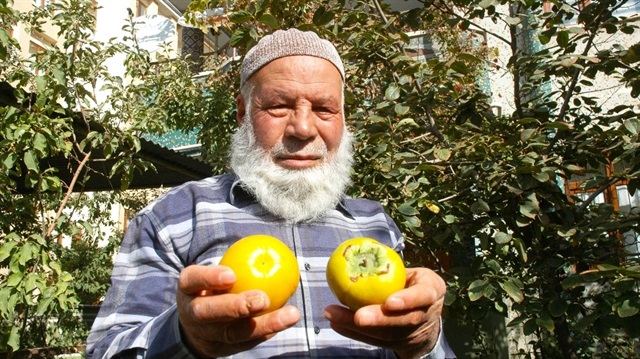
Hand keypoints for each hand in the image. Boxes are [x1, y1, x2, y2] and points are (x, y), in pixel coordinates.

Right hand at [177, 265, 300, 357]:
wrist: (198, 325)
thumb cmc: (214, 287)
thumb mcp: (214, 273)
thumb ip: (235, 262)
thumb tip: (272, 246)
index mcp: (188, 288)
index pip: (192, 280)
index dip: (209, 277)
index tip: (231, 275)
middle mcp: (191, 313)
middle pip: (206, 312)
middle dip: (235, 307)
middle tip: (263, 299)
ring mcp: (205, 334)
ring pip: (232, 333)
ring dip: (264, 324)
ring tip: (290, 315)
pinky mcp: (220, 349)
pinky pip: (245, 343)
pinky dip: (266, 332)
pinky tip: (284, 322)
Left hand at [324, 267, 444, 358]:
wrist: (426, 315)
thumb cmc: (413, 284)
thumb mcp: (414, 272)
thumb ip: (393, 267)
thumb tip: (360, 249)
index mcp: (432, 291)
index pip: (424, 296)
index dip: (408, 300)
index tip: (389, 302)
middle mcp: (425, 314)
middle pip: (403, 321)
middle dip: (379, 320)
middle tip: (358, 317)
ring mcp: (412, 332)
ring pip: (385, 334)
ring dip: (356, 326)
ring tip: (334, 314)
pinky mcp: (396, 342)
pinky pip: (373, 339)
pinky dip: (352, 331)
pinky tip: (335, 322)